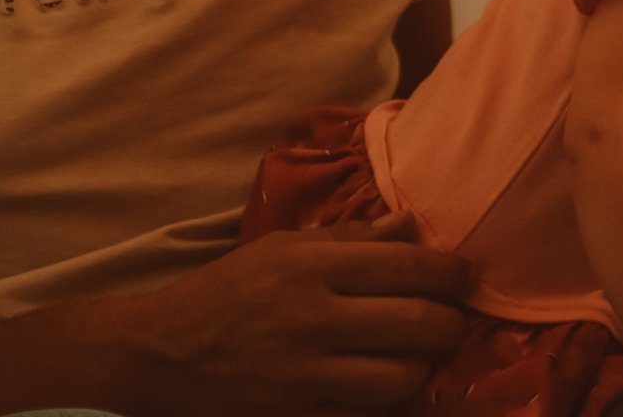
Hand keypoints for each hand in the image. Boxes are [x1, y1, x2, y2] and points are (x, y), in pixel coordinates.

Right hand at [117, 212, 471, 415]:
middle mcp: (313, 320)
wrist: (158, 356)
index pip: (410, 267)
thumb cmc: (226, 293)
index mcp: (312, 268)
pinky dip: (392, 406)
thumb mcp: (281, 249)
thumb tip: (412, 224)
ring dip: (427, 368)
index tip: (464, 277)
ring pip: (404, 379)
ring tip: (424, 356)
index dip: (453, 273)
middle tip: (452, 320)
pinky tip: (390, 389)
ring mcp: (305, 377)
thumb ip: (351, 237)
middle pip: (420, 325)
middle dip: (452, 323)